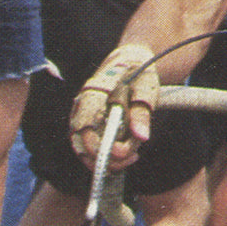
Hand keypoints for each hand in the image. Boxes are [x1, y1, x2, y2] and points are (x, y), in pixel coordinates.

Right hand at [69, 44, 157, 168]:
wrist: (129, 65)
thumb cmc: (138, 75)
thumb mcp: (146, 89)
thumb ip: (142, 111)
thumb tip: (141, 136)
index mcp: (93, 92)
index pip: (85, 125)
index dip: (99, 146)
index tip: (122, 153)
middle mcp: (81, 105)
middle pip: (81, 142)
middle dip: (106, 158)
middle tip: (132, 157)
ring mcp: (81, 116)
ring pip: (84, 149)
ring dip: (108, 161)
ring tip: (132, 155)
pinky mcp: (86, 126)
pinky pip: (90, 149)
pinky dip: (108, 157)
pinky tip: (127, 154)